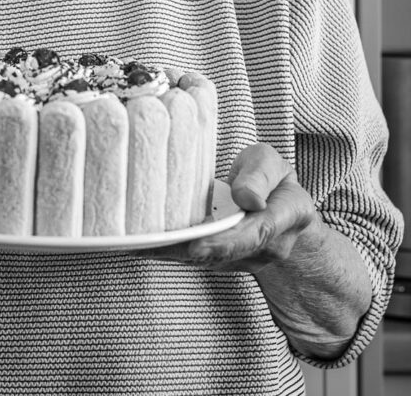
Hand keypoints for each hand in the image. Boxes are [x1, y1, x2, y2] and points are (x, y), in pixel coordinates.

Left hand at [142, 142, 321, 272]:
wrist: (281, 210)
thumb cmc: (272, 180)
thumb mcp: (271, 163)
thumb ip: (260, 174)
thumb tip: (246, 196)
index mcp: (286, 216)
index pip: (259, 232)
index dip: (228, 241)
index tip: (199, 246)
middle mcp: (267, 247)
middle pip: (225, 252)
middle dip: (187, 252)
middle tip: (154, 246)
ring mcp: (244, 259)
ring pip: (206, 259)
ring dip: (172, 254)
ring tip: (136, 245)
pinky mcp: (223, 261)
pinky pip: (195, 258)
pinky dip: (169, 252)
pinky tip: (139, 245)